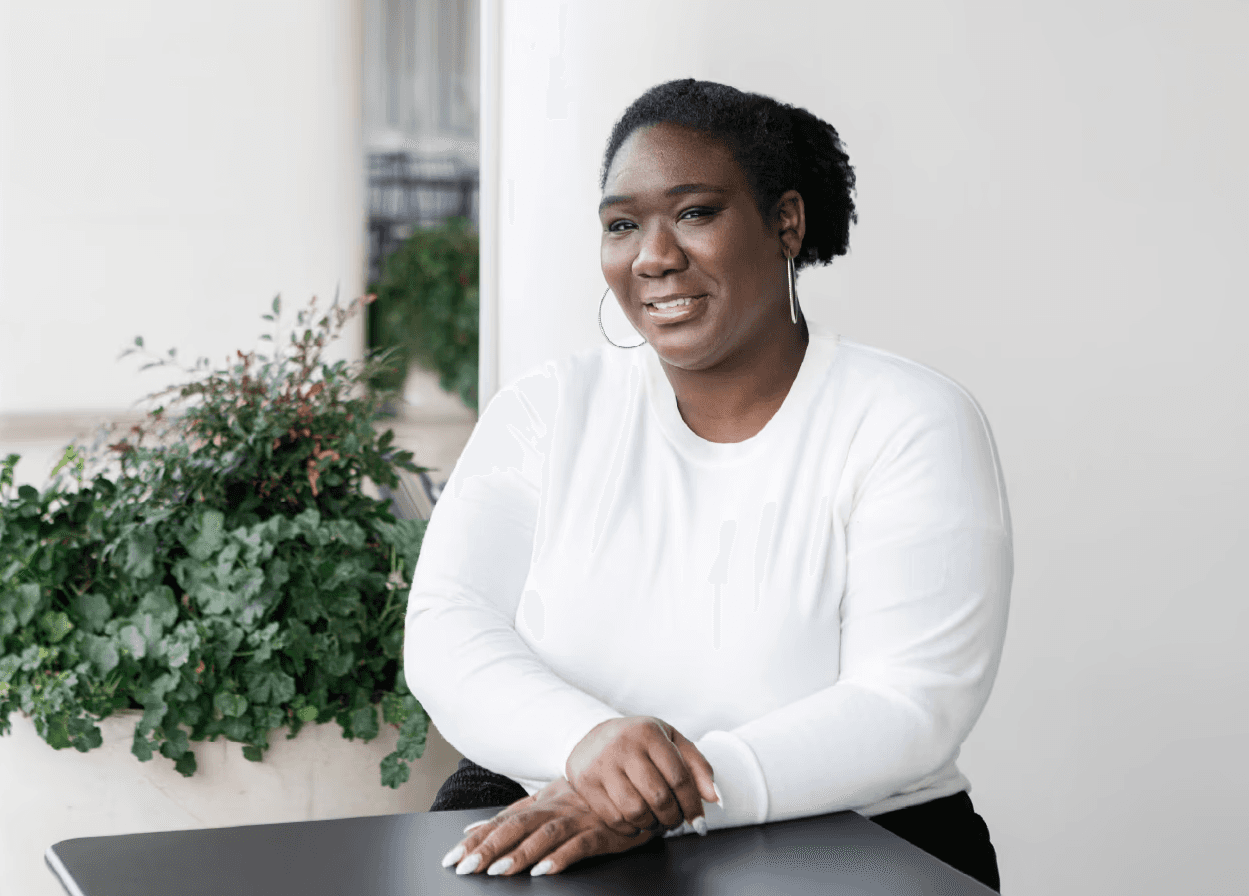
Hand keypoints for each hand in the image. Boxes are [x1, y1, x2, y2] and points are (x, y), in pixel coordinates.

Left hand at [439, 778, 654, 876]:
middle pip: (518, 826)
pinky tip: (544, 870)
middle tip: (465, 867)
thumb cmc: (587, 797)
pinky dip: (561, 857)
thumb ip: (513, 814)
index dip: (478, 838)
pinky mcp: (603, 832)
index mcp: (542, 802)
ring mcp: (580, 819)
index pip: (503, 820)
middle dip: (490, 847)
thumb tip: (473, 828)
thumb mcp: (549, 801)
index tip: (453, 856)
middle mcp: (557, 807)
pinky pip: (580, 845)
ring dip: (521, 853)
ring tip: (498, 871)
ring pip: (545, 835)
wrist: (635, 785)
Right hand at [565, 716, 717, 836]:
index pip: (679, 777)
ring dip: (652, 825)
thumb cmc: (640, 741)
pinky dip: (631, 828)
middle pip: (658, 797)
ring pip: (635, 811)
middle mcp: (624, 746)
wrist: (592, 734)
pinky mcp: (585, 782)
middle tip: (675, 821)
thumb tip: (714, 798)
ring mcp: (602, 764)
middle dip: (673, 818)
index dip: (693, 805)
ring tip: (657, 821)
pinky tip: (637, 822)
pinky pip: (614, 818)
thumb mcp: (671, 741)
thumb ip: (697, 766)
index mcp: (649, 733)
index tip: (699, 821)